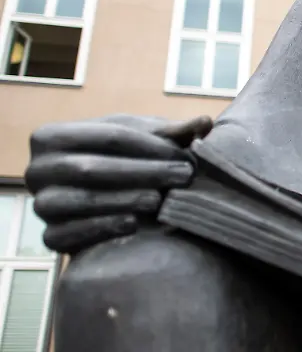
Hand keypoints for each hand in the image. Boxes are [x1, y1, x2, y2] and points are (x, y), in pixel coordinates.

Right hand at [24, 115, 211, 253]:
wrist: (100, 203)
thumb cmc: (123, 160)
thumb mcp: (142, 142)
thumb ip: (172, 133)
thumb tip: (205, 122)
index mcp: (52, 136)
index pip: (109, 136)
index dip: (151, 145)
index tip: (186, 154)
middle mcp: (37, 170)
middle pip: (93, 167)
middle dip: (144, 172)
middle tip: (183, 176)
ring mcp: (40, 205)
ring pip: (81, 200)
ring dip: (127, 199)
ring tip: (162, 200)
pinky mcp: (48, 238)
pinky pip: (71, 235)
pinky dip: (104, 228)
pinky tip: (135, 223)